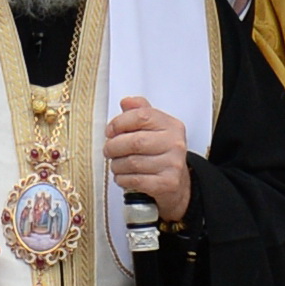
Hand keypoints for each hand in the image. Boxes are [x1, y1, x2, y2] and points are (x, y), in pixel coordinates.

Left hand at [107, 95, 191, 225]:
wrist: (177, 183)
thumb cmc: (160, 152)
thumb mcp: (154, 128)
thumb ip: (139, 111)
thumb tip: (126, 102)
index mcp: (172, 125)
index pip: (141, 116)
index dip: (119, 122)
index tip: (110, 131)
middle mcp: (175, 143)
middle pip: (135, 141)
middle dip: (114, 146)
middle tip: (107, 150)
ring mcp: (173, 164)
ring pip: (133, 163)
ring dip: (116, 165)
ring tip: (115, 164)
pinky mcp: (167, 183)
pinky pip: (135, 180)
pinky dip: (122, 179)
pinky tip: (122, 177)